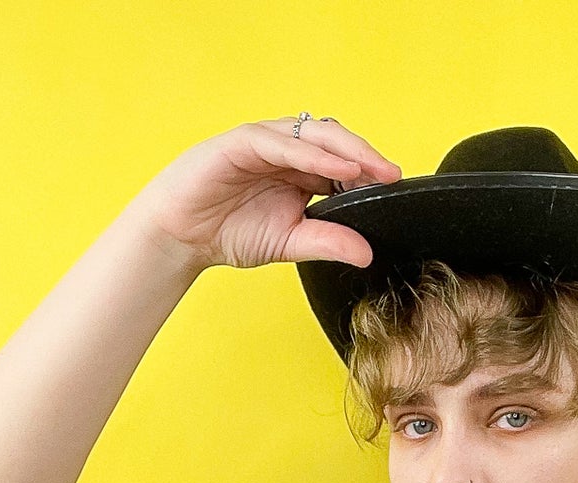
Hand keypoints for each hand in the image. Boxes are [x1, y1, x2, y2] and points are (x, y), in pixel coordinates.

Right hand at [132, 118, 401, 272]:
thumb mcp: (290, 243)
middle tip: (392, 175)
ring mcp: (265, 142)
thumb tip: (367, 253)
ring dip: (345, 148)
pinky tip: (338, 166)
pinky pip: (283, 143)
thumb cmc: (229, 232)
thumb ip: (327, 242)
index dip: (369, 173)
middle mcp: (286, 151)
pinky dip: (312, 153)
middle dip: (366, 156)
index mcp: (300, 172)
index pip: (342, 163)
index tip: (395, 190)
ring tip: (372, 168)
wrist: (182, 236)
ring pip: (313, 134)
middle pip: (335, 141)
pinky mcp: (243, 142)